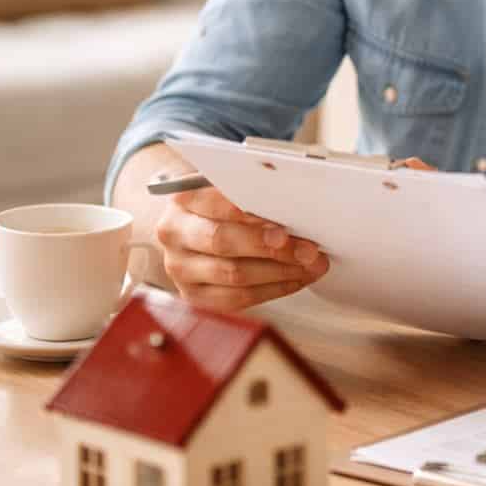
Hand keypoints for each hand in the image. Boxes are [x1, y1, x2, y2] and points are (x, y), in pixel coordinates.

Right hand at [155, 183, 331, 312]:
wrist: (191, 225)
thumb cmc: (218, 203)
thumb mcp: (229, 186)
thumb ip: (253, 192)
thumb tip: (294, 207)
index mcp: (182, 198)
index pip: (218, 204)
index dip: (253, 215)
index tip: (285, 224)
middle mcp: (174, 233)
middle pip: (223, 242)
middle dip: (272, 247)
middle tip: (308, 250)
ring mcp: (180, 267)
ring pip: (233, 275)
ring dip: (280, 272)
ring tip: (311, 265)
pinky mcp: (194, 294)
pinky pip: (237, 298)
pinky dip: (273, 289)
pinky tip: (295, 279)